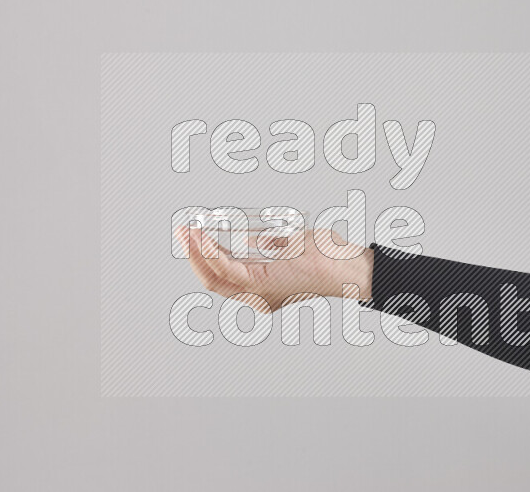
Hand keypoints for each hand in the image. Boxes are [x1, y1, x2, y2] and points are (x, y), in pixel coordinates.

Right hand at [175, 226, 372, 313]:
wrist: (345, 265)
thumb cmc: (328, 259)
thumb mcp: (292, 248)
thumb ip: (272, 246)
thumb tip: (256, 238)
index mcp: (264, 291)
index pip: (224, 279)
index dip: (204, 259)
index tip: (194, 237)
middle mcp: (258, 297)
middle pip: (212, 281)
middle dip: (193, 256)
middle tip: (183, 232)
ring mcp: (258, 292)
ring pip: (214, 277)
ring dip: (197, 252)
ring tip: (187, 232)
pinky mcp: (261, 282)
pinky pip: (226, 269)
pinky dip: (210, 253)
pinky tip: (201, 239)